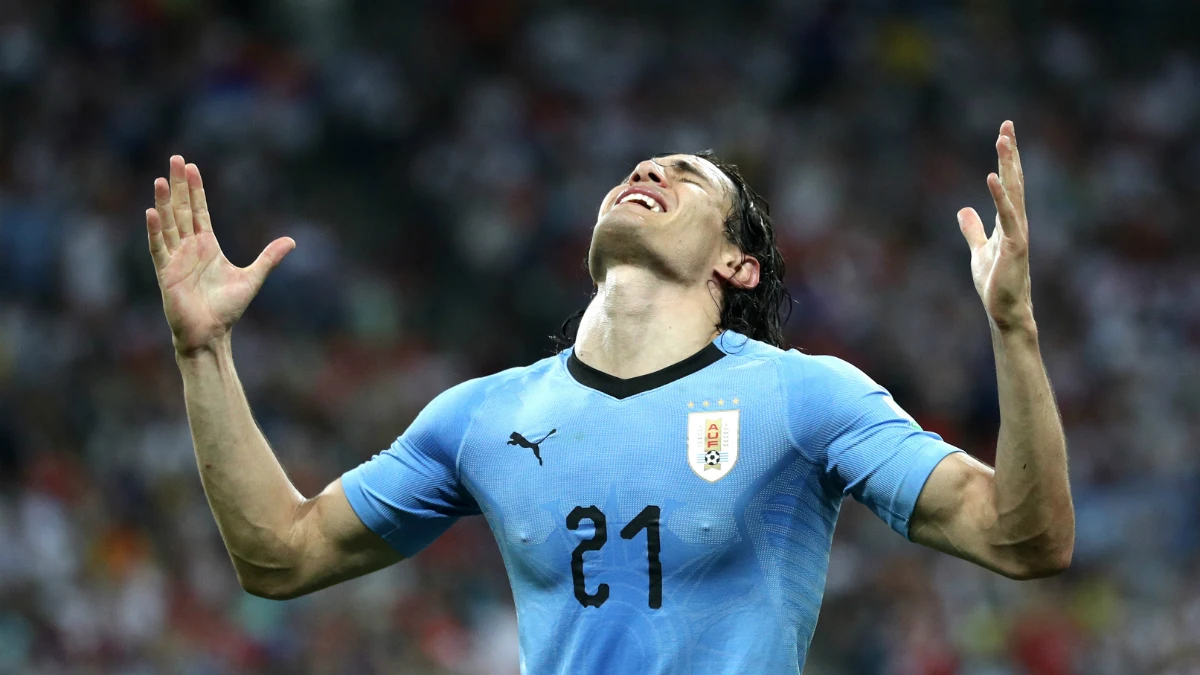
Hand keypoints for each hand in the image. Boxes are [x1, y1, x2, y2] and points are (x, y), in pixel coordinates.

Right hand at [146, 156, 294, 354]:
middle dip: (179, 185)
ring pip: (168, 224)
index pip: (199, 211)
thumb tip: (292, 241)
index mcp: (207, 246)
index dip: (195, 189)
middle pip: (181, 210)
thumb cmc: (227, 309)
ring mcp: (175, 259)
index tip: (192, 167)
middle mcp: (189, 248)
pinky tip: (152, 212)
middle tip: (176, 159)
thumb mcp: (253, 278)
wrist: (211, 334)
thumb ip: (269, 258)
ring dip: (164, 202)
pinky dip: (155, 231)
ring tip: (161, 179)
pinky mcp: (166, 273)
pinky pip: (158, 248)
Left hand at [958, 121, 1033, 333]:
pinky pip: (1008, 216)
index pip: (1008, 182)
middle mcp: (1016, 222)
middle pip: (1014, 180)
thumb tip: (964, 211)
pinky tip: (992, 178)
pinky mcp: (1014, 246)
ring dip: (1008, 165)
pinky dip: (1000, 196)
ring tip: (1003, 140)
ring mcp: (1018, 232)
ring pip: (1014, 192)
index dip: (1006, 158)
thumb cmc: (996, 283)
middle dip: (1010, 152)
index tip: (1005, 132)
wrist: (1005, 310)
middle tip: (1007, 125)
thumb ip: (973, 230)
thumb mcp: (978, 250)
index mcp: (1008, 220)